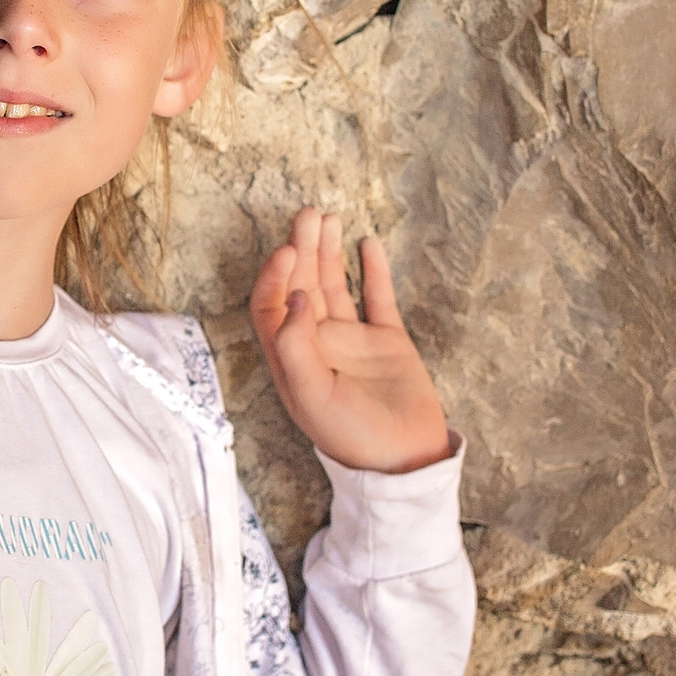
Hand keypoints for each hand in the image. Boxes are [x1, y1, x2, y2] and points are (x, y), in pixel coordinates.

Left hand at [249, 207, 450, 474]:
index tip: (288, 251)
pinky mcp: (387, 341)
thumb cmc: (351, 437)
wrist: (404, 460)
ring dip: (328, 252)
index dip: (274, 276)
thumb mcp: (312, 396)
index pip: (271, 305)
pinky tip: (368, 243)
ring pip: (334, 285)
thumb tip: (293, 297)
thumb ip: (296, 346)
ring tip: (327, 217)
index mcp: (290, 357)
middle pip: (301, 286)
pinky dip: (373, 270)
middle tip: (307, 215)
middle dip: (301, 249)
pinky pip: (377, 297)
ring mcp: (353, 340)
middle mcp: (317, 342)